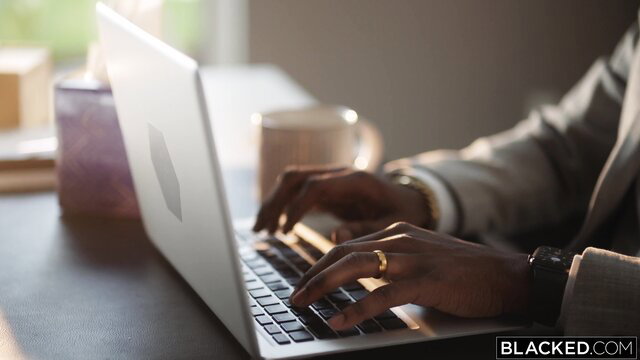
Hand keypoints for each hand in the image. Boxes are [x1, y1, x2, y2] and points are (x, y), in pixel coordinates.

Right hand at [252, 167, 431, 241]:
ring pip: (291, 182)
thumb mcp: (391, 225)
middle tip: (262, 229)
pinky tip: (274, 227)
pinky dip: (282, 206)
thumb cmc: (403, 212)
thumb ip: (364, 230)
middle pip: (295, 177)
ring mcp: (330, 179)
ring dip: (273, 202)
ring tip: (261, 229)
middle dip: (275, 202)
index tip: (286, 231)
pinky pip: (296, 192)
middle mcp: (338, 173)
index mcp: (354, 179)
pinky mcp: (326, 189)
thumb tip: (334, 236)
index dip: (297, 207)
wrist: (410, 198)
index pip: (315, 185)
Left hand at [289, 222, 531, 329]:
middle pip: (343, 253)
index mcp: (396, 232)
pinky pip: (382, 294)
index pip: (346, 244)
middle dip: (313, 275)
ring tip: (304, 303)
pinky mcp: (426, 281)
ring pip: (356, 267)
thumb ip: (389, 257)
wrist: (505, 275)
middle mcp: (400, 239)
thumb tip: (358, 268)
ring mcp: (413, 258)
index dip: (320, 264)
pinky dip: (356, 308)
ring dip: (324, 286)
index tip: (304, 282)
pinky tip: (340, 320)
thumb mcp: (420, 255)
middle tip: (295, 296)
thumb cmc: (462, 270)